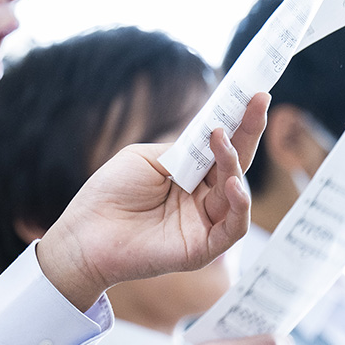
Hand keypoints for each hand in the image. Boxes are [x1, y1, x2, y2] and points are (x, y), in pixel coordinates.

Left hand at [38, 94, 267, 307]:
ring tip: (223, 141)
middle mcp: (201, 199)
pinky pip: (232, 228)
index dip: (238, 123)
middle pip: (235, 165)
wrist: (85, 233)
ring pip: (235, 192)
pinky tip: (231, 183)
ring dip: (234, 164)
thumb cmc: (109, 193)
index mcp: (188, 176)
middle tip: (258, 103)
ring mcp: (204, 224)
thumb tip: (212, 135)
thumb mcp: (146, 159)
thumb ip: (182, 151)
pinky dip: (238, 205)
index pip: (220, 148)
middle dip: (248, 133)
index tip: (254, 95)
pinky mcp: (202, 249)